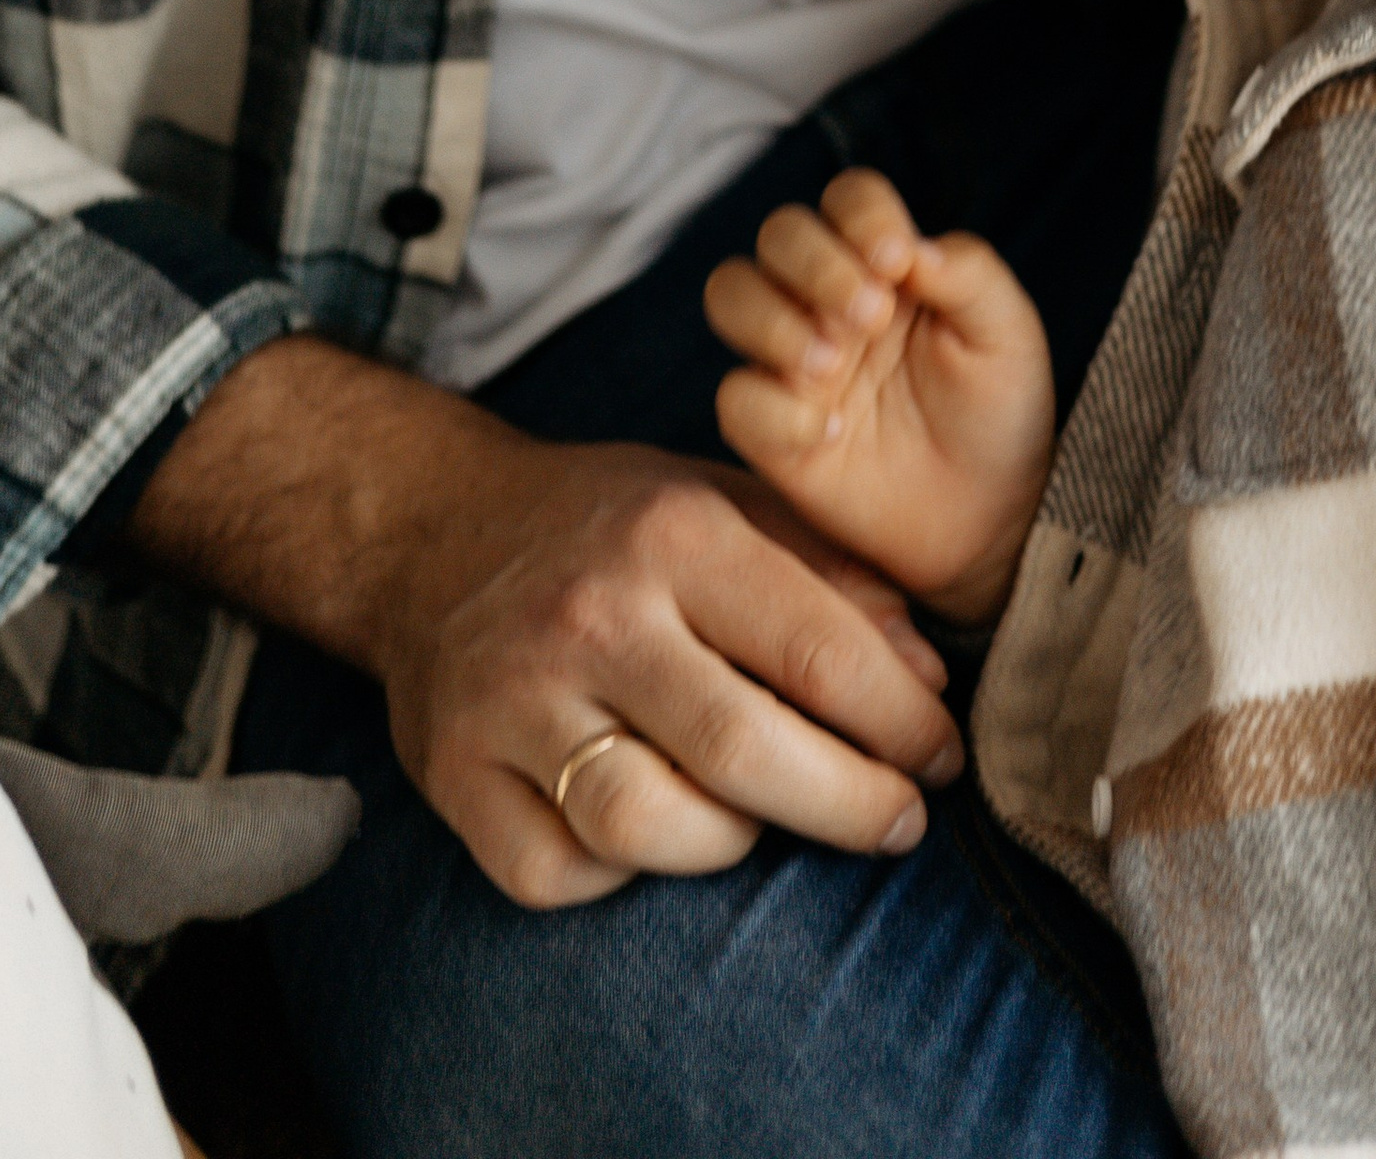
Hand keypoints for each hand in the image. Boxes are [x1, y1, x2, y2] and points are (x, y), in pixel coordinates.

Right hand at [130, 335, 962, 910]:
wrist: (432, 530)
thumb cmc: (611, 525)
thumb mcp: (726, 503)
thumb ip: (834, 576)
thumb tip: (928, 676)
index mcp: (674, 534)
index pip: (815, 649)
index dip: (901, 721)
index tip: (943, 757)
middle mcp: (591, 616)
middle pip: (743, 752)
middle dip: (850, 804)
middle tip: (901, 822)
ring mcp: (512, 702)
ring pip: (649, 826)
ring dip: (733, 842)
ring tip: (766, 818)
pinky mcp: (454, 775)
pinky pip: (560, 873)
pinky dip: (620, 873)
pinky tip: (652, 830)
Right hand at [706, 168, 1054, 623]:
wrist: (990, 517)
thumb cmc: (999, 410)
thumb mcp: (1007, 332)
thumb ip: (968, 271)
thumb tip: (909, 246)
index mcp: (886, 264)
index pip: (848, 200)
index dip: (863, 216)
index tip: (898, 261)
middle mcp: (828, 300)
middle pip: (779, 235)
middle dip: (815, 263)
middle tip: (871, 315)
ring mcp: (793, 362)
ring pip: (732, 294)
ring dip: (774, 319)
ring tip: (833, 363)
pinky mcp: (771, 432)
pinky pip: (734, 399)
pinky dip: (772, 408)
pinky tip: (827, 432)